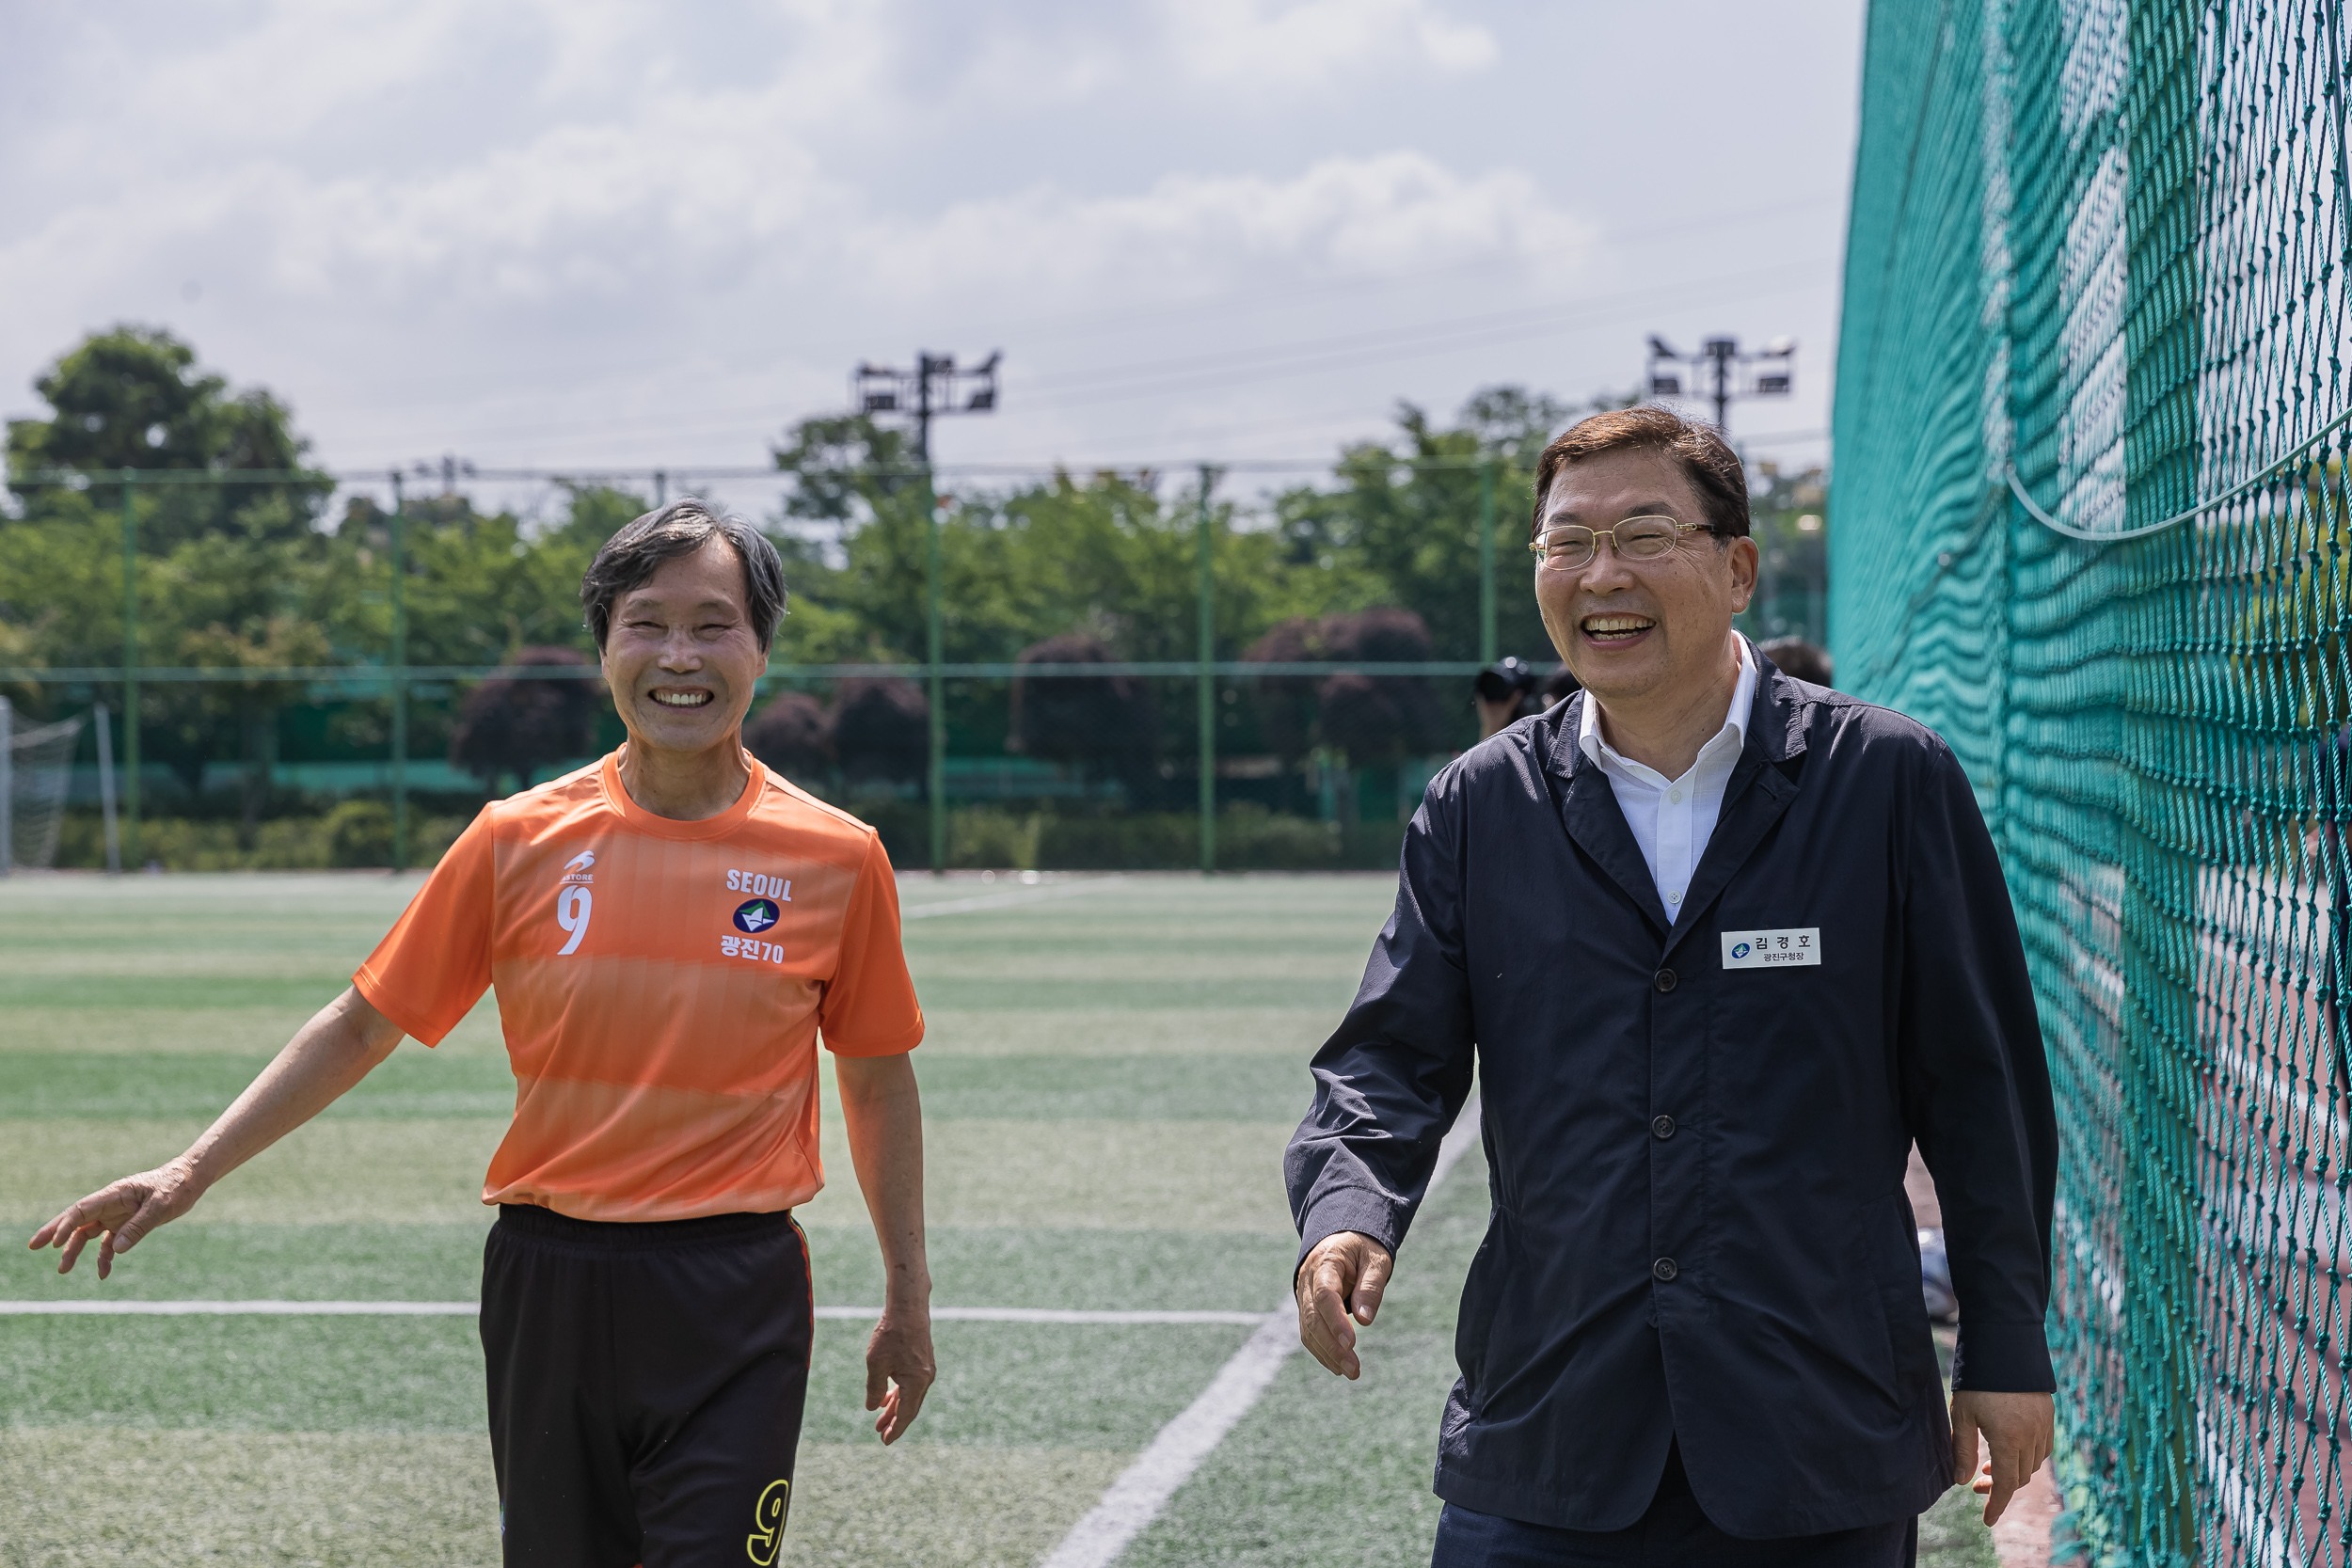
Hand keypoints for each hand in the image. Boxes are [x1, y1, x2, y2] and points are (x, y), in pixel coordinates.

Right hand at [27, 1158, 202, 1279]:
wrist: (190, 1180)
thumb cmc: (176, 1187)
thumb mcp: (160, 1207)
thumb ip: (138, 1227)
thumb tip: (116, 1250)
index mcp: (115, 1194)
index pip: (82, 1210)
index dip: (65, 1225)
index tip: (55, 1243)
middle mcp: (110, 1205)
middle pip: (76, 1220)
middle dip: (54, 1233)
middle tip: (34, 1246)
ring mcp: (116, 1215)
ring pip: (88, 1234)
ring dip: (74, 1251)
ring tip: (63, 1270)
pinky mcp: (126, 1225)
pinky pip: (108, 1243)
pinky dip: (104, 1258)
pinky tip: (103, 1273)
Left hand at [864, 1306, 934, 1443]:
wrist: (908, 1307)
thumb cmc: (891, 1334)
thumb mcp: (876, 1364)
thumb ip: (874, 1388)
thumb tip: (872, 1407)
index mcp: (916, 1382)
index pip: (906, 1414)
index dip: (895, 1429)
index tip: (885, 1441)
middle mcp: (925, 1378)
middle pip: (909, 1407)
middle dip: (894, 1421)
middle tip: (880, 1434)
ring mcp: (925, 1369)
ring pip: (909, 1396)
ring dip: (895, 1407)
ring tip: (880, 1419)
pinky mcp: (922, 1361)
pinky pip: (910, 1384)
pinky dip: (898, 1393)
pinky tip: (885, 1396)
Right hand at [1294, 1231, 1393, 1379]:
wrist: (1341, 1238)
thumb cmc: (1362, 1248)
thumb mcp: (1376, 1259)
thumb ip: (1370, 1287)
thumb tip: (1365, 1321)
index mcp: (1325, 1261)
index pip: (1325, 1294)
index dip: (1336, 1320)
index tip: (1352, 1343)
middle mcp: (1308, 1279)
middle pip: (1313, 1316)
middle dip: (1332, 1346)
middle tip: (1354, 1369)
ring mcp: (1303, 1294)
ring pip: (1308, 1328)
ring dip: (1327, 1353)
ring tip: (1351, 1372)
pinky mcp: (1306, 1307)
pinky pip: (1308, 1332)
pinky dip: (1321, 1350)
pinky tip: (1337, 1366)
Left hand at [1951, 1388, 2052, 1524]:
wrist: (2004, 1346)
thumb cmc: (1977, 1381)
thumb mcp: (1962, 1415)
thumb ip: (1961, 1450)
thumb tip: (1961, 1481)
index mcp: (2008, 1440)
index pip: (2007, 1485)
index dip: (1997, 1505)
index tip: (1987, 1520)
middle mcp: (2031, 1437)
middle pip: (2021, 1476)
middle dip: (2000, 1487)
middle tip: (1977, 1484)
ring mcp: (2043, 1426)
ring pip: (2034, 1463)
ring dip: (2015, 1471)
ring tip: (1990, 1466)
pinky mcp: (2048, 1415)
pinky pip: (2043, 1447)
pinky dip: (2028, 1456)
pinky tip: (2010, 1449)